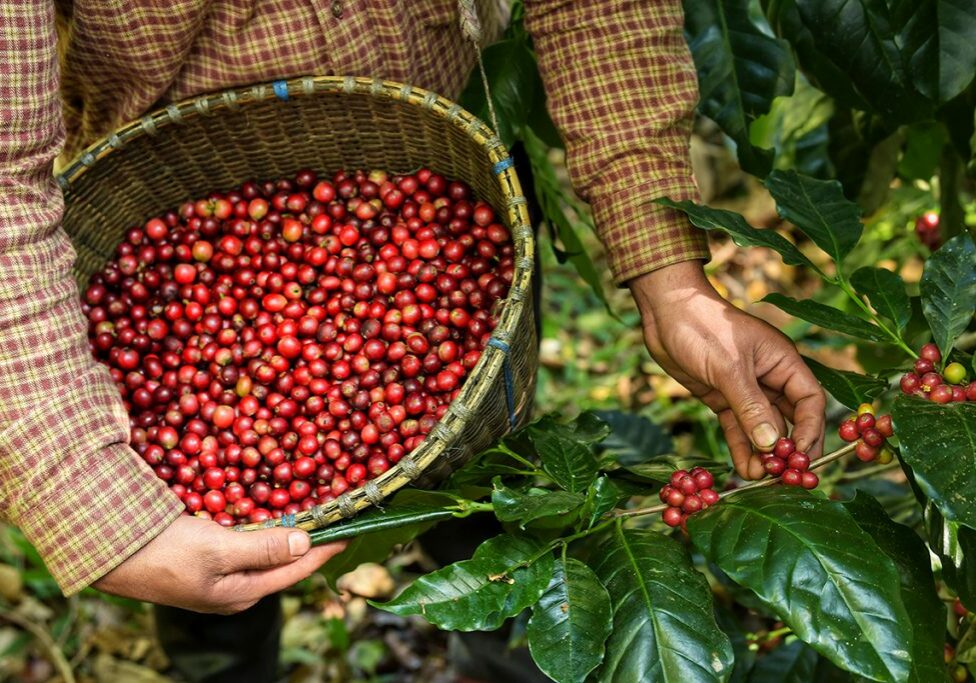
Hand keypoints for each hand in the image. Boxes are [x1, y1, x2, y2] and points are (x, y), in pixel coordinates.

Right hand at [93, 515, 345, 613]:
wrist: (108, 551)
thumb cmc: (163, 553)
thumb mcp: (217, 550)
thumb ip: (264, 548)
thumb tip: (306, 542)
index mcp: (243, 593)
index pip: (297, 569)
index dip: (326, 548)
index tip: (352, 528)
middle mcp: (237, 589)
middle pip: (286, 563)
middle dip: (312, 540)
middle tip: (337, 516)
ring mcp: (222, 576)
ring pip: (267, 552)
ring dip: (290, 533)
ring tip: (315, 512)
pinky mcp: (207, 560)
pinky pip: (247, 543)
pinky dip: (265, 529)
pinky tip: (273, 513)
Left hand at [629, 261, 824, 478]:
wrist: (666, 312)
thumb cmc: (703, 327)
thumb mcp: (729, 367)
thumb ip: (751, 406)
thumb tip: (773, 445)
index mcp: (782, 362)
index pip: (809, 401)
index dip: (810, 430)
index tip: (801, 458)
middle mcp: (769, 378)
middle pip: (791, 419)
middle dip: (789, 448)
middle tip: (786, 477)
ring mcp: (746, 390)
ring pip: (763, 428)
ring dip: (763, 454)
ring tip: (760, 479)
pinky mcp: (723, 398)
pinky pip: (738, 428)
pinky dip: (742, 448)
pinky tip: (744, 470)